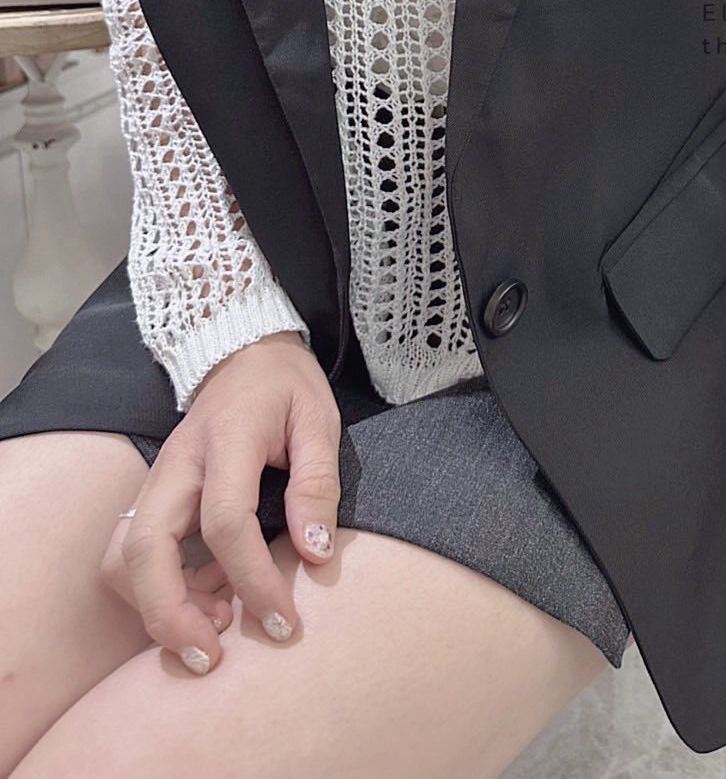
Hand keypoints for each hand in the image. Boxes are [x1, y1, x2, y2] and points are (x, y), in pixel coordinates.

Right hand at [99, 330, 340, 675]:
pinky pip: (131, 555)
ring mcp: (156, 481)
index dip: (252, 578)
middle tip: (213, 658)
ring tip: (213, 630)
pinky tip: (207, 601)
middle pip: (143, 549)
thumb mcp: (318, 420)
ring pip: (122, 558)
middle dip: (169, 615)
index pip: (224, 520)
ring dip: (155, 608)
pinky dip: (155, 592)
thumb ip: (317, 482)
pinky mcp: (152, 498)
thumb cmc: (285, 387)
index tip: (283, 619)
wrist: (243, 352)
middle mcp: (177, 465)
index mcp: (226, 440)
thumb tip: (315, 553)